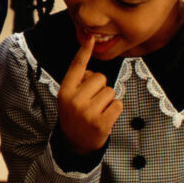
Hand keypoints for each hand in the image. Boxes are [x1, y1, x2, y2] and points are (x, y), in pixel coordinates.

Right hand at [57, 36, 122, 154]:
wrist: (74, 143)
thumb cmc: (74, 115)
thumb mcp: (68, 98)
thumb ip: (78, 84)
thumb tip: (93, 73)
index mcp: (65, 91)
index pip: (77, 67)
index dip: (84, 51)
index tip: (90, 38)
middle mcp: (74, 100)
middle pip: (100, 78)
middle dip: (100, 87)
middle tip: (92, 101)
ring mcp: (87, 112)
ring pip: (110, 91)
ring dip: (108, 100)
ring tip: (98, 111)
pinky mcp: (101, 123)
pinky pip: (118, 104)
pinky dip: (115, 110)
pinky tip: (105, 118)